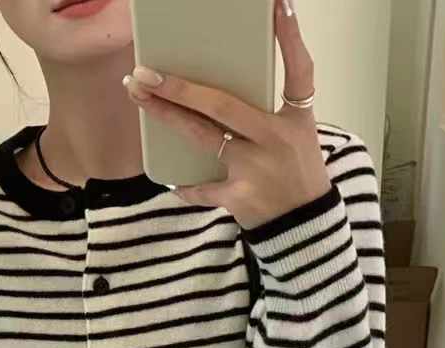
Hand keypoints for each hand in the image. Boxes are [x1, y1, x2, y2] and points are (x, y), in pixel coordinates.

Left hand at [123, 0, 332, 231]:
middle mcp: (275, 139)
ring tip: (140, 96)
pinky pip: (202, 188)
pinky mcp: (239, 197)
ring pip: (202, 137)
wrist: (304, 227)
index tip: (278, 4)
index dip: (290, 37)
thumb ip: (266, 111)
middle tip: (147, 70)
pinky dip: (187, 187)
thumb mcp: (295, 136)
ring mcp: (255, 169)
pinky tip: (171, 182)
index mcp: (296, 119)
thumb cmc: (296, 175)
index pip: (298, 70)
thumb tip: (219, 88)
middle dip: (181, 87)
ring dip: (167, 116)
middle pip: (222, 105)